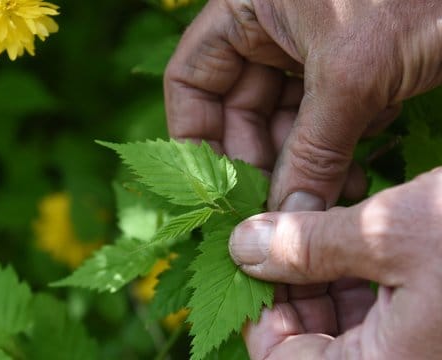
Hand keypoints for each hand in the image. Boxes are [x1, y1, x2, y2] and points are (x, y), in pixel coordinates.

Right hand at [164, 0, 441, 209]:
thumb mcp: (354, 74)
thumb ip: (313, 149)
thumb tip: (287, 216)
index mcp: (246, 9)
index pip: (191, 79)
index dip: (195, 136)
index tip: (214, 189)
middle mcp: (269, 30)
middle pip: (238, 110)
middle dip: (259, 162)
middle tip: (273, 212)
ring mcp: (308, 50)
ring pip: (283, 123)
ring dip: (299, 167)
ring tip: (319, 204)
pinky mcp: (347, 69)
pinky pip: (322, 123)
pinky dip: (332, 155)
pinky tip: (347, 183)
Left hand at [228, 168, 441, 358]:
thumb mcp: (389, 234)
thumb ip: (309, 246)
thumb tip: (242, 246)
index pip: (282, 359)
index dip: (256, 310)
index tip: (242, 258)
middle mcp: (399, 359)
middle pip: (312, 338)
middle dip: (287, 282)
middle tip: (272, 229)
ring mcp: (418, 340)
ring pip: (343, 320)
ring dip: (318, 270)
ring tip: (309, 220)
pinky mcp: (431, 313)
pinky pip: (377, 303)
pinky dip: (353, 267)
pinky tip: (346, 228)